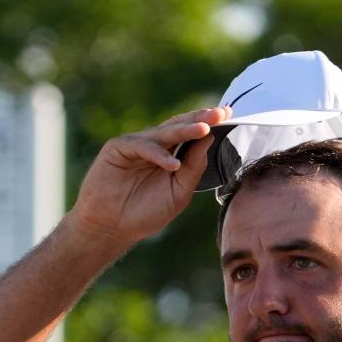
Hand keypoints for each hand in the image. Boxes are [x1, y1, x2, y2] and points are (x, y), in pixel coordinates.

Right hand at [67, 106, 231, 248]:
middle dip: (201, 119)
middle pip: (180, 126)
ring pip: (164, 132)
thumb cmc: (144, 213)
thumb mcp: (178, 193)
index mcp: (171, 154)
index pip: (192, 134)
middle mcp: (155, 145)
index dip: (209, 124)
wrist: (112, 228)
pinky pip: (142, 145)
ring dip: (185, 130)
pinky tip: (172, 164)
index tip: (229, 115)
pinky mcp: (118, 148)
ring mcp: (136, 145)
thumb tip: (209, 139)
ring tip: (204, 130)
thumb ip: (193, 168)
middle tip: (220, 113)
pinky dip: (158, 154)